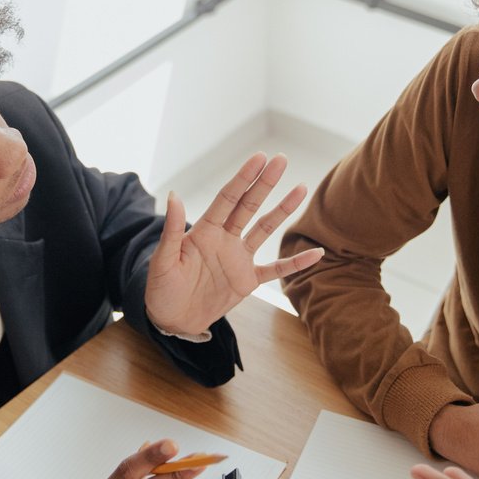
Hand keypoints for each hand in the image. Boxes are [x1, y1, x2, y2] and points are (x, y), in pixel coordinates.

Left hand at [143, 153, 323, 335]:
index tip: (259, 158)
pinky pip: (276, 269)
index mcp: (204, 231)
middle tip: (282, 159)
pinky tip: (316, 253)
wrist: (171, 320)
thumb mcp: (163, 260)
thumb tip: (174, 195)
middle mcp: (225, 239)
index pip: (228, 199)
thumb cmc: (161, 288)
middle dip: (265, 183)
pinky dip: (296, 262)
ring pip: (265, 229)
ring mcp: (238, 258)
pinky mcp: (247, 280)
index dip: (243, 178)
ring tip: (301, 188)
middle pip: (249, 206)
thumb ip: (172, 230)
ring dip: (283, 210)